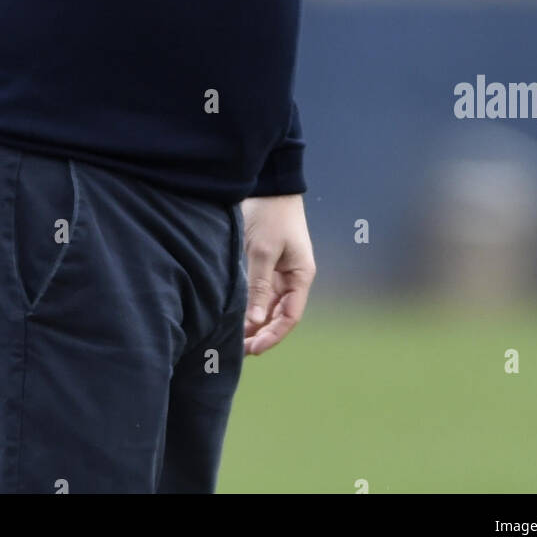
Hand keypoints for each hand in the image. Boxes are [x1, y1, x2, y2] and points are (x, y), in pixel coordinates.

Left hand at [241, 193, 314, 354]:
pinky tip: (235, 317)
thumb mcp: (263, 251)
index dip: (274, 335)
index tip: (254, 348)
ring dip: (254, 323)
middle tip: (239, 350)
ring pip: (269, 307)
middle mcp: (292, 278)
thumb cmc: (270, 215)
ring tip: (234, 339)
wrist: (268, 186)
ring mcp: (280, 272)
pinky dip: (250, 307)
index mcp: (301, 276)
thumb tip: (255, 321)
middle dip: (262, 333)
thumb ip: (259, 286)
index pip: (290, 316)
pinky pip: (260, 294)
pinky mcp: (266, 265)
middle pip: (280, 315)